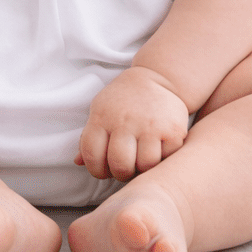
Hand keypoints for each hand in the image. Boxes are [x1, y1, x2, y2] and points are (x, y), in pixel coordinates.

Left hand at [76, 67, 189, 181]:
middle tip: (125, 166)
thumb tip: (77, 162)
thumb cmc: (122, 101)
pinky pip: (166, 159)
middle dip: (121, 173)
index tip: (104, 169)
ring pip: (145, 166)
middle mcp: (125, 120)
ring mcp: (150, 125)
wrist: (156, 78)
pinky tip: (159, 148)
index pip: (92, 155)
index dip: (96, 170)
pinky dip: (163, 159)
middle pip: (120, 165)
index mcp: (102, 117)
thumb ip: (89, 138)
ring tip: (141, 157)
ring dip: (143, 168)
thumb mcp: (101, 111)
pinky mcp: (173, 130)